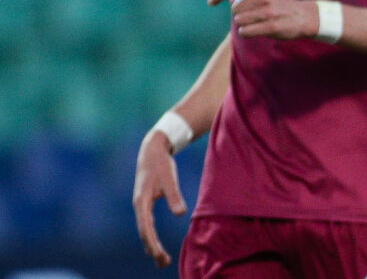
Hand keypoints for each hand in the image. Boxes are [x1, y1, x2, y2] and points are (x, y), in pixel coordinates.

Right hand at [132, 131, 187, 267]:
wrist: (153, 149)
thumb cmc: (162, 163)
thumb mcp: (169, 178)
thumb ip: (174, 195)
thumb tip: (180, 213)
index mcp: (142, 202)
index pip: (146, 228)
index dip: (152, 243)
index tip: (159, 255)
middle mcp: (139, 206)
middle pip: (144, 232)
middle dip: (152, 249)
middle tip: (163, 264)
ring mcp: (141, 204)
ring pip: (144, 230)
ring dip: (151, 245)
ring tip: (161, 260)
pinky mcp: (146, 202)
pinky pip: (147, 224)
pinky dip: (150, 236)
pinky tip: (155, 245)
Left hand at [208, 0, 317, 39]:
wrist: (303, 16)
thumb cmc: (278, 2)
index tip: (210, 2)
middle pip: (235, 9)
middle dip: (239, 14)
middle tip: (252, 14)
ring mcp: (269, 12)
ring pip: (239, 21)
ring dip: (243, 24)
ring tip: (256, 22)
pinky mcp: (272, 27)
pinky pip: (246, 32)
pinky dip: (246, 32)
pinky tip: (254, 30)